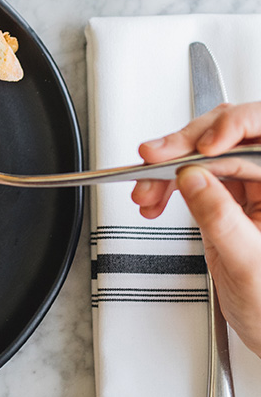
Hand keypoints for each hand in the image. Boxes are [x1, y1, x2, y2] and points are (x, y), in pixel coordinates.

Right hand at [132, 102, 260, 357]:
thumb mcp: (247, 263)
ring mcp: (247, 187)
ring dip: (168, 166)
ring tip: (146, 189)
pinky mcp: (225, 198)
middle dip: (186, 146)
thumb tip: (194, 177)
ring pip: (202, 153)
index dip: (228, 133)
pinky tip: (155, 197)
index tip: (199, 148)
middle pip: (226, 138)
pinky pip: (191, 174)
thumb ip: (220, 218)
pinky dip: (166, 182)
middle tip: (155, 157)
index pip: (257, 139)